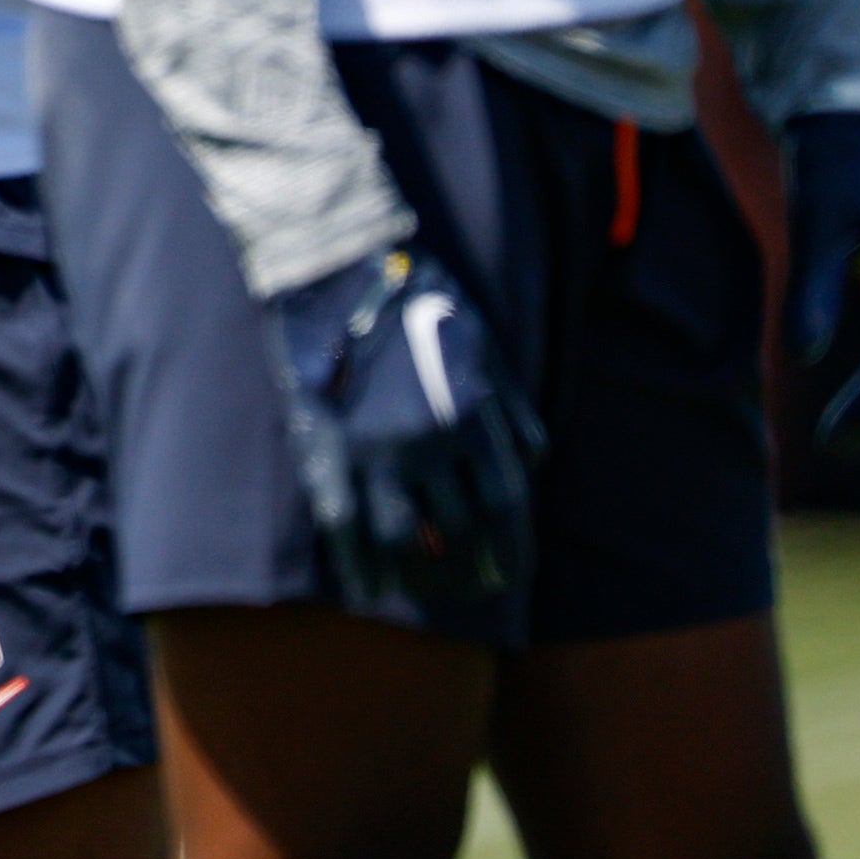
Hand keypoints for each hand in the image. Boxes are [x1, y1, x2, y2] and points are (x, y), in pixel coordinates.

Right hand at [259, 246, 542, 626]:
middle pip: (459, 530)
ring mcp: (376, 448)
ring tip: (421, 586)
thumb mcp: (486, 348)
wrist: (339, 268)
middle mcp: (431, 442)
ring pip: (404, 537)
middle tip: (467, 588)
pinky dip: (359, 566)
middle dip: (468, 567)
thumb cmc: (419, 301)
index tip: (510, 575)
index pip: (507, 507)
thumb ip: (512, 410)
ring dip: (417, 573)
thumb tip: (532, 463)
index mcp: (474, 418)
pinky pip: (345, 524)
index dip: (511, 551)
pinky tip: (368, 590)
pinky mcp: (328, 445)